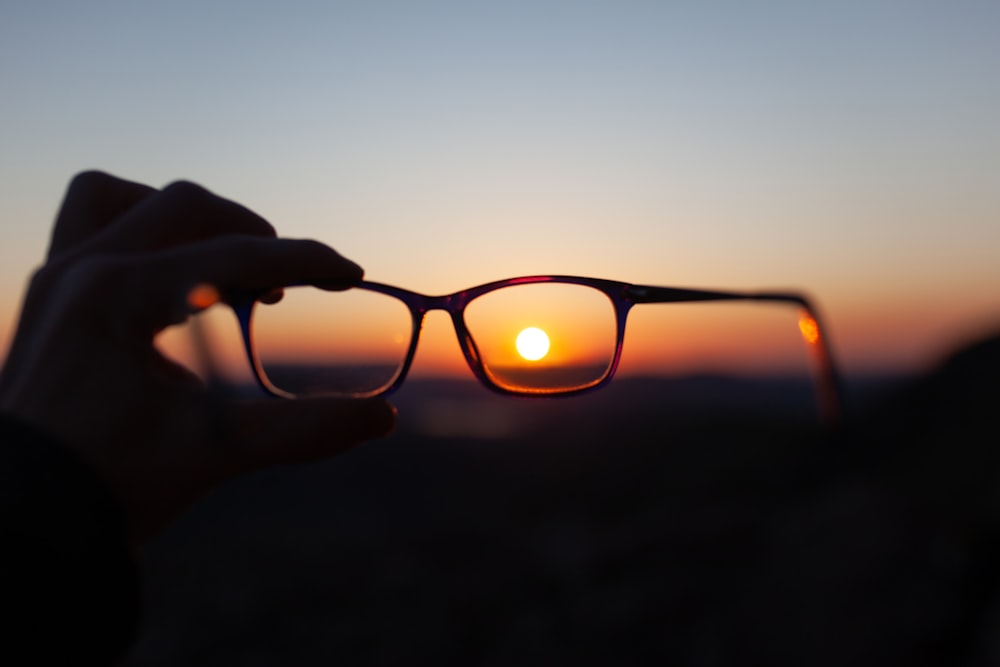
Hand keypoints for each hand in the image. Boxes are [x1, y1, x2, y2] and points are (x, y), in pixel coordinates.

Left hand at [0, 172, 395, 542]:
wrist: (21, 523)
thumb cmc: (108, 485)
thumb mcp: (215, 452)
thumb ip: (305, 430)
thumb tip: (382, 418)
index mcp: (122, 296)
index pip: (235, 255)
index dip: (304, 261)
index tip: (350, 271)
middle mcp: (82, 271)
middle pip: (183, 206)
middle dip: (249, 233)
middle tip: (287, 284)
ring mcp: (55, 280)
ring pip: (119, 199)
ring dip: (182, 220)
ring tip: (221, 267)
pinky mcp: (46, 299)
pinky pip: (89, 228)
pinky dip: (139, 238)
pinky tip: (168, 286)